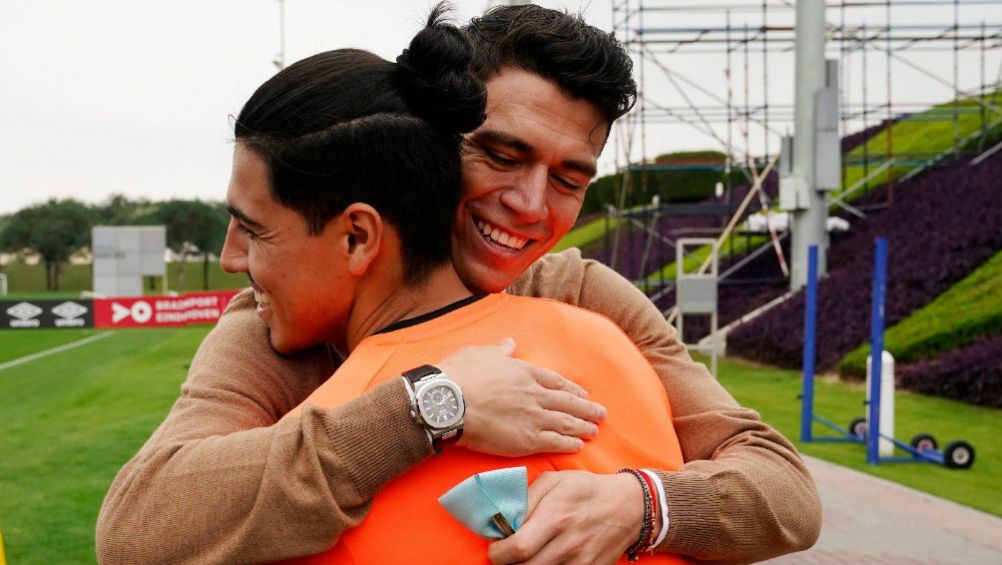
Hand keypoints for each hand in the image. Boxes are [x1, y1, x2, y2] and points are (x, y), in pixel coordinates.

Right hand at [437, 338, 605, 455]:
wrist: (448, 402)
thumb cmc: (460, 375)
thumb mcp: (481, 354)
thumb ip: (500, 351)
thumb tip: (509, 343)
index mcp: (525, 372)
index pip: (556, 381)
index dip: (572, 389)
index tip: (583, 394)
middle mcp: (534, 394)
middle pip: (568, 402)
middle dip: (586, 409)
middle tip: (601, 414)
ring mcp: (532, 418)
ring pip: (566, 422)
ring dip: (583, 426)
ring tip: (595, 431)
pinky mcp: (526, 440)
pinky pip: (554, 442)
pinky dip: (568, 443)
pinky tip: (578, 445)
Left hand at [487, 470, 648, 564]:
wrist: (628, 506)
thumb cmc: (586, 489)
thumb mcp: (554, 480)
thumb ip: (526, 499)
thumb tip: (503, 520)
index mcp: (556, 516)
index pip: (517, 548)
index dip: (498, 553)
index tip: (495, 547)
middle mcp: (569, 543)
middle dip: (507, 564)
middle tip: (506, 554)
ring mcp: (581, 561)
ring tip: (526, 555)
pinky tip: (545, 558)